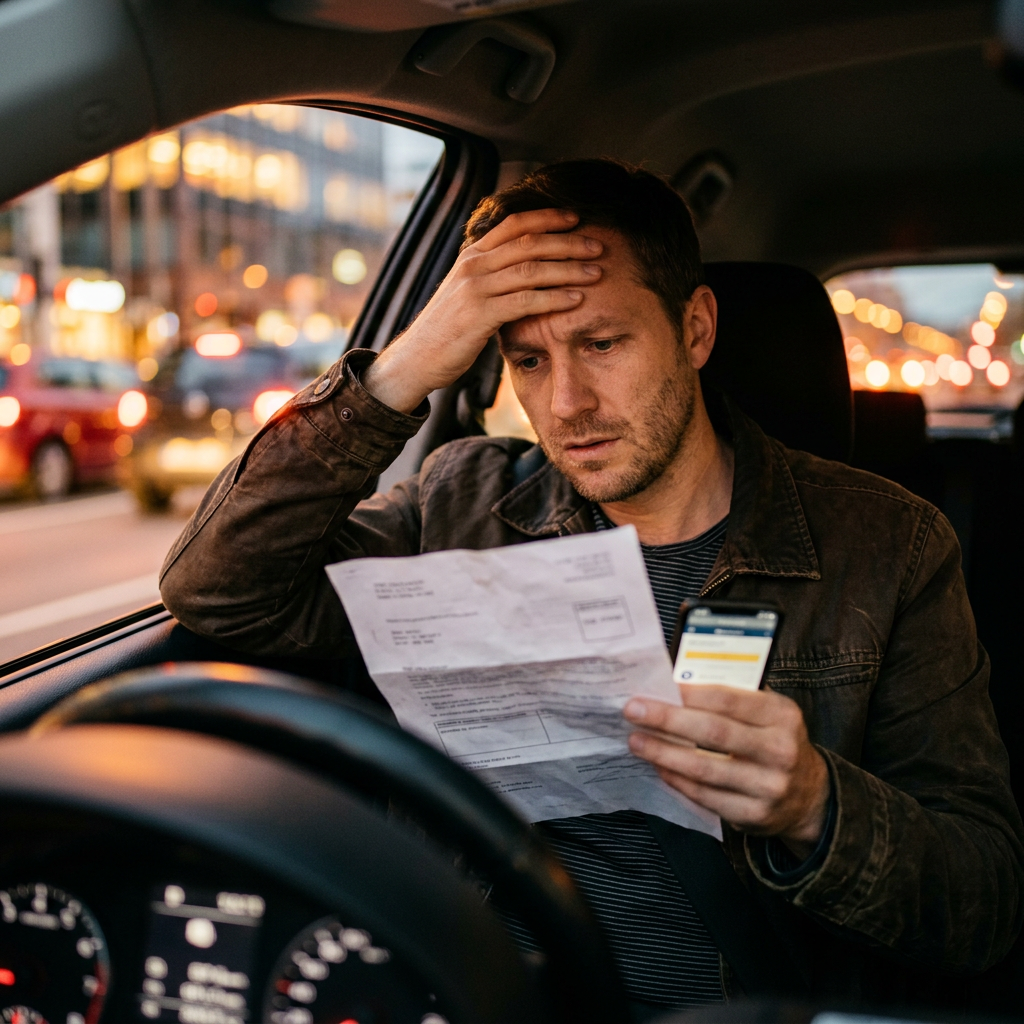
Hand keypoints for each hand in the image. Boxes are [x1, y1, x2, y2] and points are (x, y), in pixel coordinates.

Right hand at [362, 208, 603, 412]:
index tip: (576, 218)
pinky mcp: (480, 314)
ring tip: (596, 272)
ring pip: (531, 269)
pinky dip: (555, 298)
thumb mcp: (467, 294)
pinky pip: (525, 300)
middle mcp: (473, 265)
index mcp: (472, 255)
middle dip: (568, 242)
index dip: (547, 217)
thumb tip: (523, 271)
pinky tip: (576, 300)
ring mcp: (475, 288)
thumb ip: (492, 278)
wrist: (417, 358)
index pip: (514, 224)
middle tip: (599, 245)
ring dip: (569, 269)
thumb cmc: (448, 330)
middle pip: (529, 242)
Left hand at [623, 684, 830, 858]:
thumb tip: (679, 682)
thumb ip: (734, 698)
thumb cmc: (775, 741)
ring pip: (704, 769)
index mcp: (783, 716)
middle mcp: (780, 750)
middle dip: (667, 719)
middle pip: (714, 732)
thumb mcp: (770, 713)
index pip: (731, 699)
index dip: (692, 692)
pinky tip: (658, 766)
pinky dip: (677, 780)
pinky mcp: (754, 815)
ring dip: (663, 752)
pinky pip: (706, 796)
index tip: (661, 686)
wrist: (810, 796)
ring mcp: (769, 786)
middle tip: (633, 710)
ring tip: (636, 741)